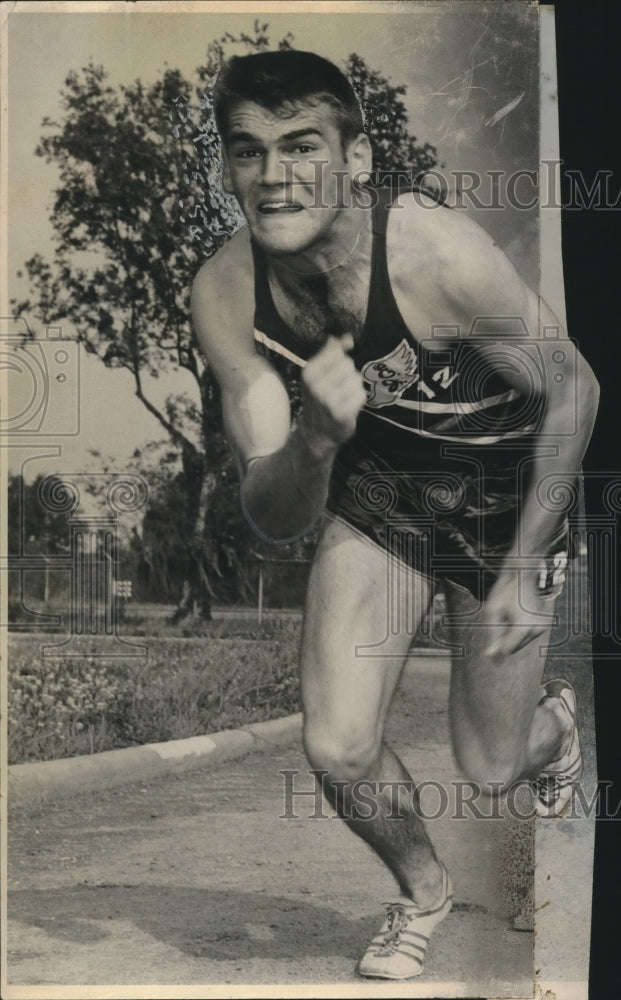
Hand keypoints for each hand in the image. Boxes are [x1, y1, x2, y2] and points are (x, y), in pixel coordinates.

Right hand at [299, 335, 366, 454]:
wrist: (317, 433)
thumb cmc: (321, 398)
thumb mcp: (318, 373)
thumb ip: (331, 352)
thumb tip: (347, 337)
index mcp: (308, 372)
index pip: (337, 352)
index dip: (341, 361)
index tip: (335, 373)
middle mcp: (315, 385)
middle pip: (348, 364)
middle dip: (348, 375)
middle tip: (339, 388)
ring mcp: (327, 400)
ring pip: (356, 379)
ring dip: (354, 388)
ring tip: (344, 398)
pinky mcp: (341, 413)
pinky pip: (361, 395)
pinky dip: (358, 400)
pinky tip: (349, 407)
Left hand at [483, 568, 551, 658]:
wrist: (523, 573)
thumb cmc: (505, 590)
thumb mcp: (492, 611)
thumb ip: (492, 634)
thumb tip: (491, 655)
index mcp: (523, 627)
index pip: (508, 650)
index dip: (497, 648)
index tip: (490, 643)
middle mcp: (536, 629)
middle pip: (516, 647)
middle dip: (505, 639)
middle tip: (499, 620)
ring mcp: (542, 627)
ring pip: (522, 641)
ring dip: (512, 634)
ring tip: (508, 614)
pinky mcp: (544, 624)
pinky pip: (528, 634)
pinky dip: (520, 629)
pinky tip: (516, 614)